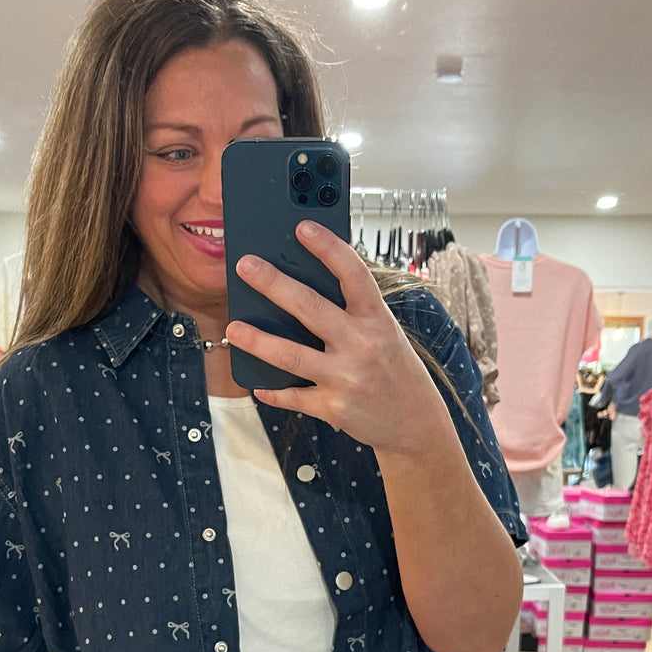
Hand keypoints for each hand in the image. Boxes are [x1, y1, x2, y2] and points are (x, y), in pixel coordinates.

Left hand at [226, 221, 449, 455]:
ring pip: (291, 355)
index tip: (302, 226)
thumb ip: (353, 315)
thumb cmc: (396, 372)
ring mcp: (347, 378)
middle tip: (246, 266)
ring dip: (257, 340)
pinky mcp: (334, 408)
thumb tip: (303, 291)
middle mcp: (363, 345)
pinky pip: (294, 397)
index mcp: (378, 320)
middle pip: (311, 308)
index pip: (353, 274)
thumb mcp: (386, 335)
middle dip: (273, 283)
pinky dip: (273, 391)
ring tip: (233, 328)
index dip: (328, 248)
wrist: (417, 425)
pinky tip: (258, 384)